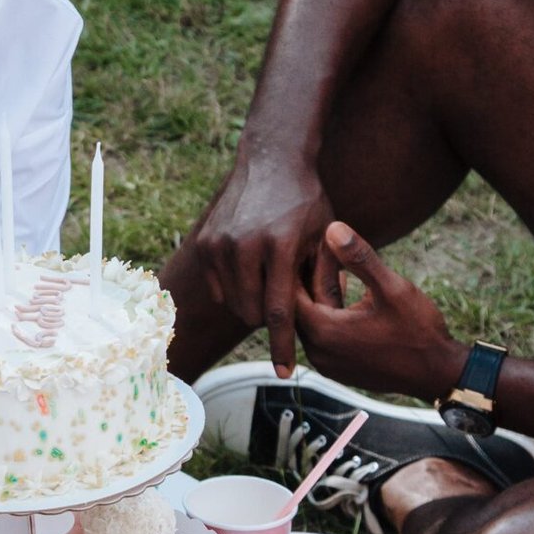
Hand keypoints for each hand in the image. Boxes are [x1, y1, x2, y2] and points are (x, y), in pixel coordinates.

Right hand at [189, 155, 335, 376]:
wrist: (271, 160)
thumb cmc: (307, 201)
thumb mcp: (325, 237)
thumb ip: (327, 279)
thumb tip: (330, 323)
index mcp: (279, 246)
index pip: (279, 311)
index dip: (282, 346)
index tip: (284, 372)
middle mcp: (244, 245)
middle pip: (253, 311)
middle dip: (271, 320)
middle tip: (289, 304)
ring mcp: (219, 244)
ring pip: (235, 303)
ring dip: (254, 306)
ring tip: (273, 285)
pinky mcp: (204, 243)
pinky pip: (219, 289)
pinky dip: (236, 291)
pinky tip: (252, 272)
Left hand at [295, 222, 465, 401]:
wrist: (439, 373)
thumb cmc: (419, 332)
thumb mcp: (392, 289)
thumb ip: (360, 258)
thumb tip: (332, 227)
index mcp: (324, 333)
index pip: (292, 292)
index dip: (300, 263)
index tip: (308, 239)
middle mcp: (318, 353)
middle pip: (300, 306)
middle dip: (309, 275)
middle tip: (318, 244)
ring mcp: (328, 364)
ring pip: (312, 320)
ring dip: (321, 292)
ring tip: (332, 260)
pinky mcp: (339, 368)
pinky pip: (324, 334)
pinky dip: (330, 310)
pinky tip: (344, 285)